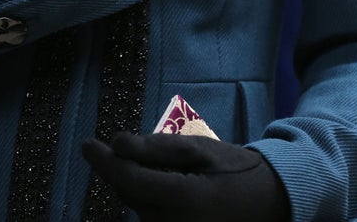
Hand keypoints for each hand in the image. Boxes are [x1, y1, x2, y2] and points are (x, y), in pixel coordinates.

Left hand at [82, 132, 289, 221]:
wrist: (269, 202)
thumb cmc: (235, 169)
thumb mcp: (200, 148)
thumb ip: (158, 147)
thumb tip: (117, 143)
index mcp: (185, 199)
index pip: (130, 180)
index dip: (105, 161)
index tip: (87, 144)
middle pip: (129, 195)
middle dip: (116, 169)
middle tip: (108, 147)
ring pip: (136, 207)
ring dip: (130, 183)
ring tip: (140, 161)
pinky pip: (150, 217)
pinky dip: (144, 196)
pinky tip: (153, 180)